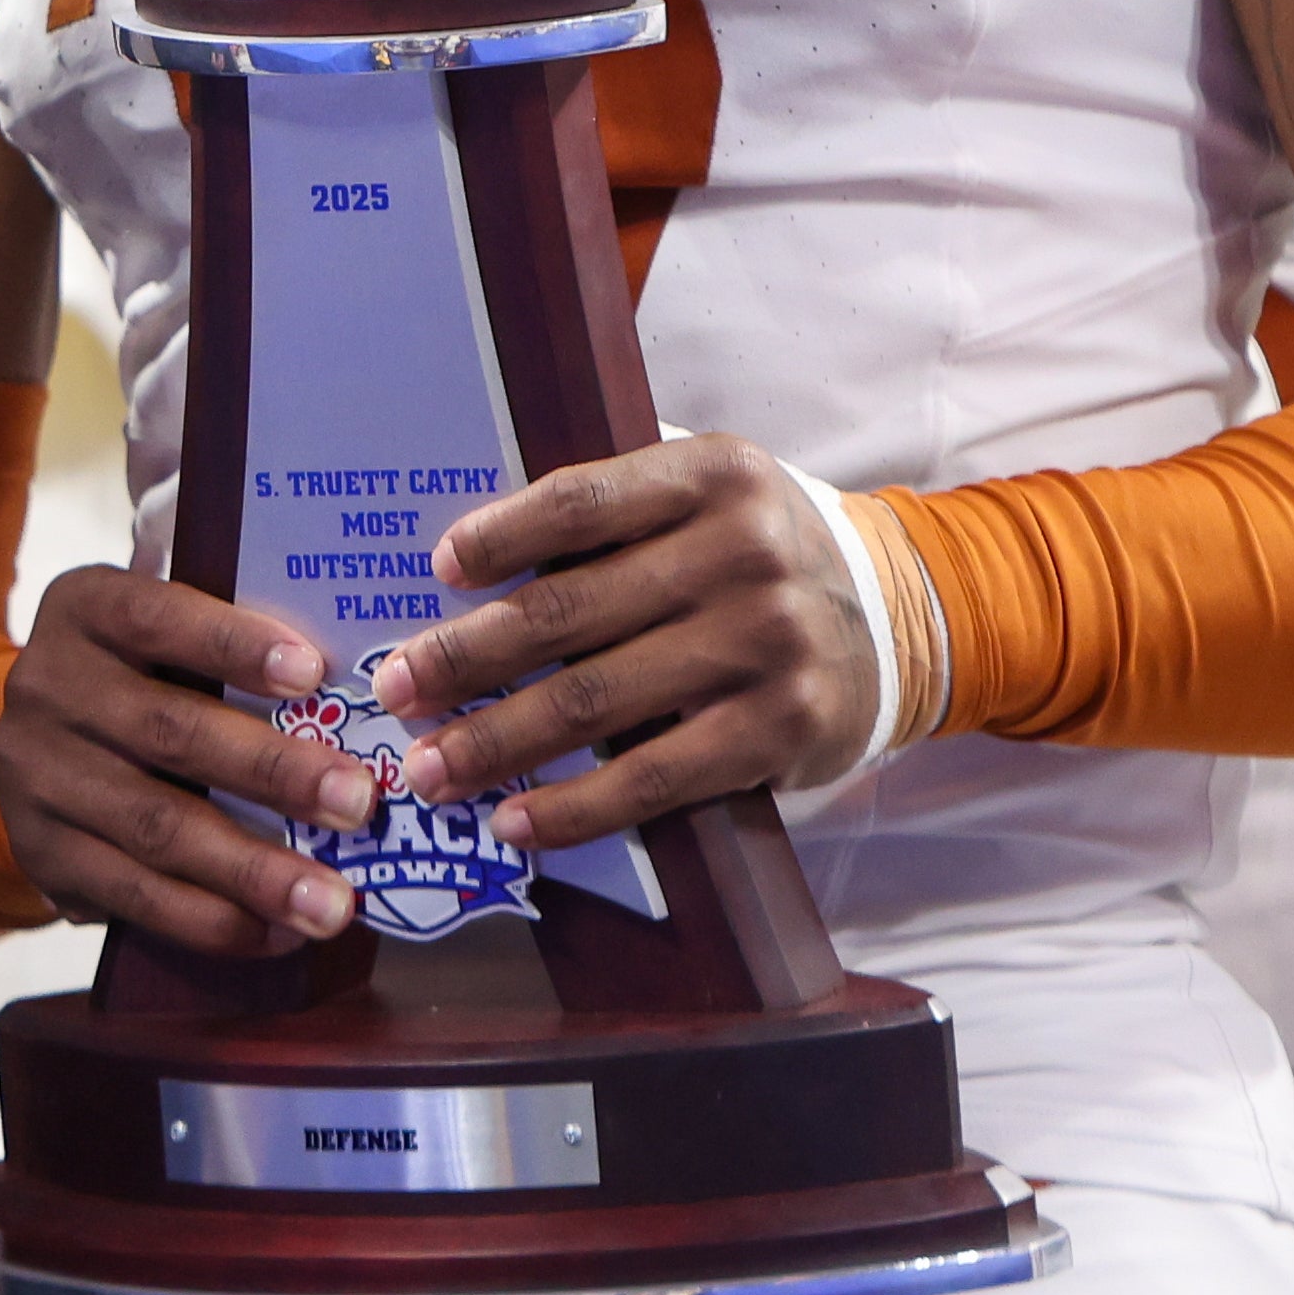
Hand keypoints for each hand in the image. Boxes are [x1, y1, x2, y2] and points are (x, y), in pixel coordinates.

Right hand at [0, 567, 381, 955]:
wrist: (35, 750)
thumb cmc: (134, 679)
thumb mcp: (155, 637)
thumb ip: (225, 645)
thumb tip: (350, 685)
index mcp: (84, 610)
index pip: (156, 617)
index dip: (233, 643)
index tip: (314, 673)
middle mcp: (48, 688)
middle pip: (169, 732)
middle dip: (273, 771)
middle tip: (356, 802)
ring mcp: (37, 778)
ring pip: (156, 828)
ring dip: (255, 871)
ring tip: (332, 902)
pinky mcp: (42, 855)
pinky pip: (135, 895)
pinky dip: (214, 920)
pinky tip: (279, 932)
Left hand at [375, 437, 886, 849]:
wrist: (900, 620)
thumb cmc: (761, 554)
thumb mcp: (710, 497)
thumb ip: (618, 512)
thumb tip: (468, 561)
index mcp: (712, 474)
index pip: (582, 502)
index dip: (500, 537)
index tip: (434, 571)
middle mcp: (742, 553)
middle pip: (568, 612)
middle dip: (464, 658)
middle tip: (393, 689)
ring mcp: (765, 645)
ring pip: (596, 702)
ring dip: (495, 742)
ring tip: (428, 768)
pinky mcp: (779, 730)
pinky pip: (652, 778)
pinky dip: (572, 807)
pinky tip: (512, 820)